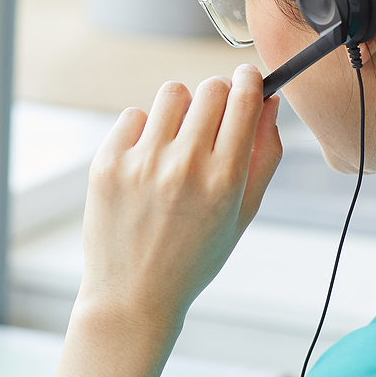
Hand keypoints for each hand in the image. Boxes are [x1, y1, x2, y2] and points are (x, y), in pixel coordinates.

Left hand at [78, 65, 281, 334]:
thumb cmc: (194, 257)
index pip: (243, 98)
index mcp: (224, 179)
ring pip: (172, 93)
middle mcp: (183, 166)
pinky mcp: (107, 163)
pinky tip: (147, 162)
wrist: (133, 295)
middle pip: (210, 88)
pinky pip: (133, 115)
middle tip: (213, 119)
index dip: (248, 81)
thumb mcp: (243, 214)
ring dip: (180, 109)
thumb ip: (264, 155)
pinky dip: (144, 131)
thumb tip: (268, 101)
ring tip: (177, 142)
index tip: (246, 81)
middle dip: (218, 95)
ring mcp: (141, 163)